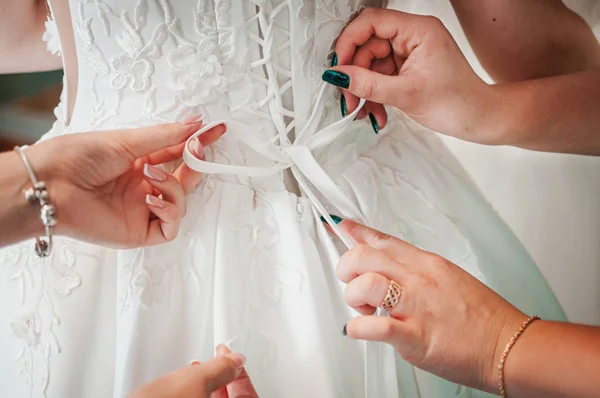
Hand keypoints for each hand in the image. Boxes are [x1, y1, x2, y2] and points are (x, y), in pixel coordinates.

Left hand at [26, 118, 224, 247]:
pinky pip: (170, 228)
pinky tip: (151, 199)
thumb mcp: (125, 141)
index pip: (176, 153)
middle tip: (197, 149)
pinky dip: (169, 212)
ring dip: (173, 186)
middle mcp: (142, 187)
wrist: (50, 185)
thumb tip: (194, 123)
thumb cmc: (77, 158)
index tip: (215, 130)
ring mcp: (141, 210)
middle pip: (184, 179)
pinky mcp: (138, 232)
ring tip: (151, 175)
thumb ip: (164, 136)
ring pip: (180, 204)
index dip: (197, 143)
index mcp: (138, 163)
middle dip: (195, 164)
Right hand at [129, 345, 257, 397]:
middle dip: (221, 377)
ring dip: (204, 385)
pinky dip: (190, 394)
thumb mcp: (194, 381)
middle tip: (216, 359)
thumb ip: (220, 368)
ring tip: (195, 369)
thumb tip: (235, 359)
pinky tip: (181, 385)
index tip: (233, 356)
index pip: (245, 393)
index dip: (240, 372)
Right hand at [324, 8, 497, 143]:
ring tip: (364, 111)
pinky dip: (374, 95)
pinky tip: (375, 111)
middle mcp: (413, 36)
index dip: (350, 42)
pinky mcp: (408, 67)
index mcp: (418, 30)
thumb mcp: (406, 94)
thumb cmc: (458, 102)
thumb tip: (339, 75)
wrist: (479, 119)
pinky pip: (380, 76)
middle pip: (367, 46)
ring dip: (364, 91)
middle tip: (349, 99)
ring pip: (371, 65)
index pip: (371, 22)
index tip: (339, 66)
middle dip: (356, 75)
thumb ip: (368, 84)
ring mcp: (410, 52)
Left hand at [334, 219, 525, 391]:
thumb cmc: (483, 317)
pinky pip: (374, 326)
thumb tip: (389, 268)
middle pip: (364, 256)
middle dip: (346, 267)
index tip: (341, 226)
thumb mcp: (450, 278)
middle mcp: (419, 280)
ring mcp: (416, 307)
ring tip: (363, 309)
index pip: (384, 239)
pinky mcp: (415, 337)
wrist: (508, 346)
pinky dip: (357, 328)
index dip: (356, 232)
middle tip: (351, 282)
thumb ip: (417, 271)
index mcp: (428, 264)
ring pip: (364, 284)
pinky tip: (359, 330)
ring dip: (353, 297)